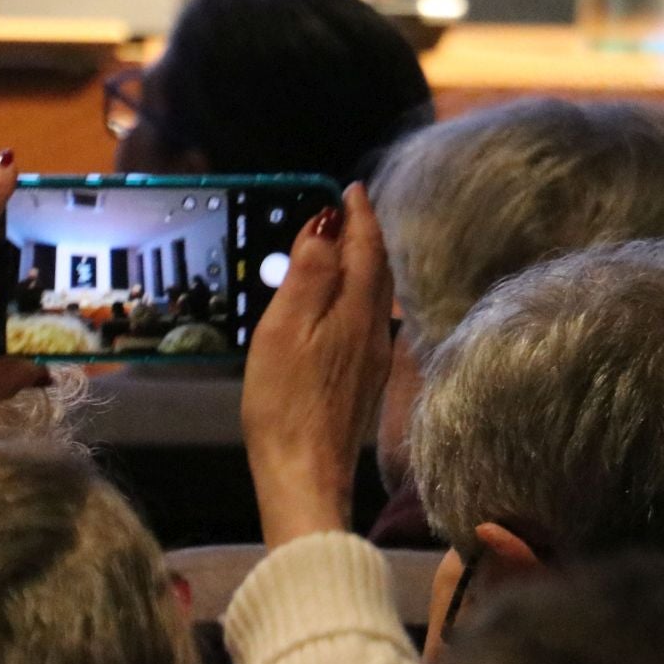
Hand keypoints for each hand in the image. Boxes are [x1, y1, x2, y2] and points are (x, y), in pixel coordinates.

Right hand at [241, 184, 393, 548]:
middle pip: (378, 269)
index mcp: (355, 311)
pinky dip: (359, 292)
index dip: (359, 215)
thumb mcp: (286, 328)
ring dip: (364, 262)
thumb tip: (326, 223)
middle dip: (365, 234)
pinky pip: (368, 318)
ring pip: (377, 295)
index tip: (351, 188)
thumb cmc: (285, 402)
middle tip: (349, 208)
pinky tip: (341, 301)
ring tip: (345, 245)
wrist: (305, 475)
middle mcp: (373, 330)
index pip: (366, 248)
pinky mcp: (362, 380)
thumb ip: (309, 274)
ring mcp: (371, 358)